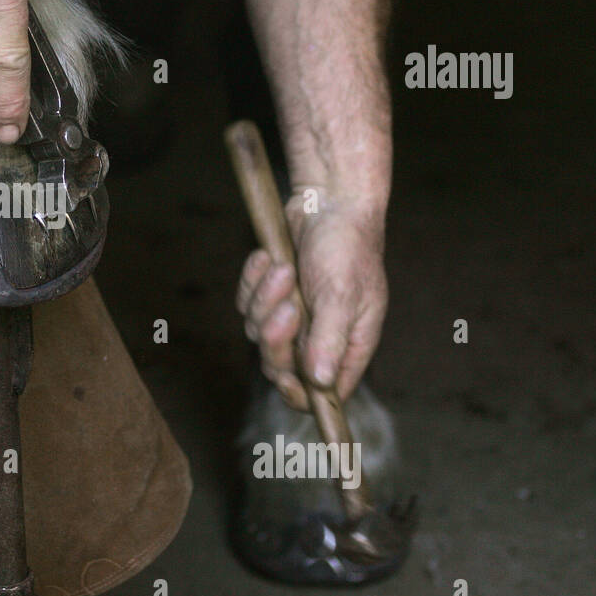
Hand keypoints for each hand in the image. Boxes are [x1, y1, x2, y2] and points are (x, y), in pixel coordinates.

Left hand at [236, 191, 387, 407]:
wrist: (327, 200)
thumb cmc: (347, 245)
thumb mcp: (343, 294)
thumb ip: (330, 339)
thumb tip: (321, 382)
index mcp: (349, 344)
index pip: (325, 394)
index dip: (301, 395)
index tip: (285, 378)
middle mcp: (320, 337)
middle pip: (281, 367)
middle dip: (277, 338)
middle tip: (287, 307)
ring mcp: (293, 317)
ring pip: (258, 333)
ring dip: (265, 299)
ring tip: (283, 267)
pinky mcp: (270, 295)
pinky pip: (246, 304)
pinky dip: (252, 281)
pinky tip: (267, 257)